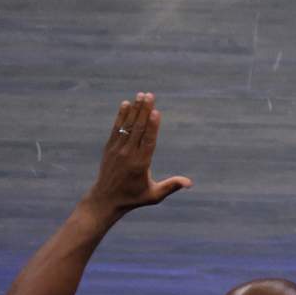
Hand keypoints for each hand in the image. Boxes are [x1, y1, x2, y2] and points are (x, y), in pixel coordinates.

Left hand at [85, 93, 191, 213]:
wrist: (106, 199)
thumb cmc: (133, 197)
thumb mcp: (154, 195)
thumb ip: (171, 186)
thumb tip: (189, 183)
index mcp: (140, 164)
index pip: (148, 141)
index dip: (152, 126)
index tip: (156, 111)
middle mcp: (128, 154)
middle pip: (138, 128)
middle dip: (144, 110)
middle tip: (149, 95)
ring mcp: (117, 149)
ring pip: (128, 125)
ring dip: (134, 109)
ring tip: (140, 95)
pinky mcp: (109, 147)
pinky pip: (117, 128)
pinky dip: (121, 116)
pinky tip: (125, 104)